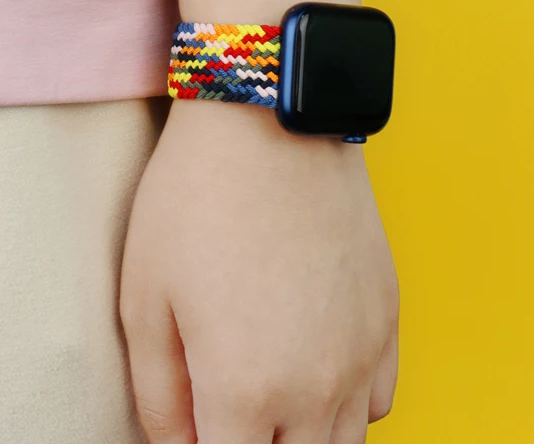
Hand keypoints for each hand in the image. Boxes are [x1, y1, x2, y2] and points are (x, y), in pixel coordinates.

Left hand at [120, 99, 398, 443]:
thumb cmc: (195, 199)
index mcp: (245, 391)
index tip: (196, 429)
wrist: (269, 120)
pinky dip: (347, 407)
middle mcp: (316, 386)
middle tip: (226, 415)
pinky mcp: (388, 313)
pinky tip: (315, 371)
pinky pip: (380, 399)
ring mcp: (361, 351)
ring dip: (303, 440)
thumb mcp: (145, 298)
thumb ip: (158, 394)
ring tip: (269, 403)